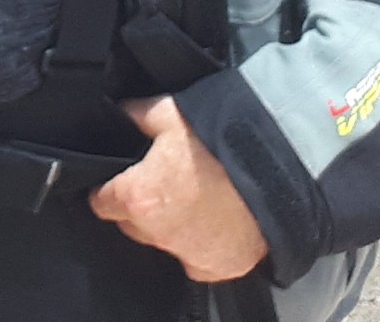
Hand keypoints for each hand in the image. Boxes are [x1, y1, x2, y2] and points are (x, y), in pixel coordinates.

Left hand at [90, 96, 266, 283]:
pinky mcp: (220, 267)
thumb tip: (117, 115)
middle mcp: (158, 234)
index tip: (117, 181)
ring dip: (170, 226)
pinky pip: (197, 259)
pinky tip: (213, 220)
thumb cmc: (221, 137)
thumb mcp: (169, 112)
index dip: (107, 188)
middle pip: (132, 224)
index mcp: (137, 197)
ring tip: (194, 198)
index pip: (101, 202)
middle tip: (165, 181)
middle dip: (141, 207)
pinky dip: (201, 244)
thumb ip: (134, 116)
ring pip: (163, 242)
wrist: (279, 165)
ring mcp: (190, 254)